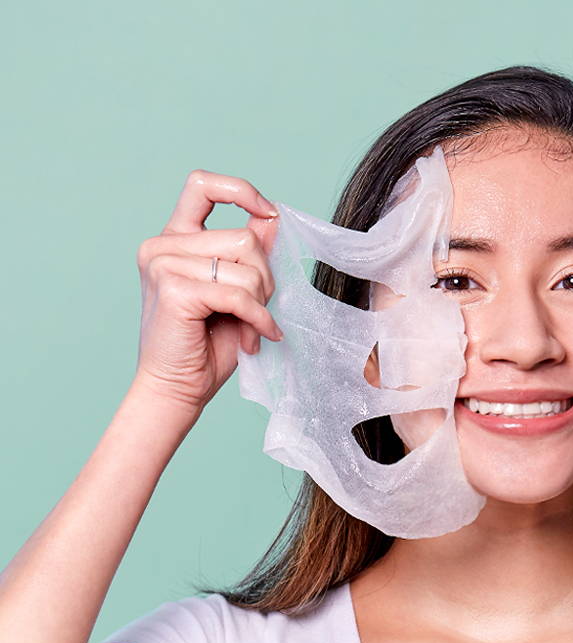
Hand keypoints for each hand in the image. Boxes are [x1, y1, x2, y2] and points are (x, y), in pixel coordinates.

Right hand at [132, 169, 283, 411]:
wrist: (178, 389)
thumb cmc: (207, 346)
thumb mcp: (237, 291)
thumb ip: (248, 255)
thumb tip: (273, 218)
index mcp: (174, 239)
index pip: (203, 185)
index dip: (242, 191)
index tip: (269, 215)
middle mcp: (162, 245)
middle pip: (244, 238)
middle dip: (266, 278)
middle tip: (259, 311)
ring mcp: (163, 264)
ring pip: (246, 265)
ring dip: (261, 302)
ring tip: (251, 328)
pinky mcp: (173, 289)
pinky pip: (238, 294)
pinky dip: (258, 319)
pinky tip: (256, 338)